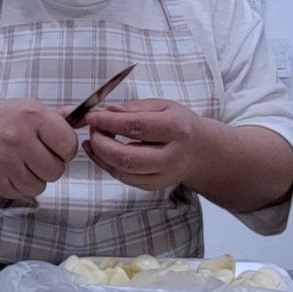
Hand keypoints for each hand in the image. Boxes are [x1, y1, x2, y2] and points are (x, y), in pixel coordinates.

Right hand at [0, 100, 78, 199]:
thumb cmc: (1, 119)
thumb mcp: (30, 108)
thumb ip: (59, 118)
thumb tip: (85, 118)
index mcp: (33, 117)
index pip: (69, 146)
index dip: (65, 149)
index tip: (56, 146)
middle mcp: (19, 138)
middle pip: (55, 170)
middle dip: (51, 166)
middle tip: (38, 156)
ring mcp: (4, 160)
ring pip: (39, 186)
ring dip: (35, 178)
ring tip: (24, 163)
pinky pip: (21, 193)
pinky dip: (19, 185)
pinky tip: (11, 170)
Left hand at [81, 99, 204, 191]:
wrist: (201, 152)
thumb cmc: (180, 125)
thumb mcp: (163, 106)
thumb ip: (134, 108)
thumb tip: (108, 110)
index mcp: (177, 129)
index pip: (136, 127)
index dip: (109, 122)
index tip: (92, 116)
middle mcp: (172, 156)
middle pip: (127, 157)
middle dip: (102, 143)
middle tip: (92, 129)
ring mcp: (164, 175)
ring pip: (123, 171)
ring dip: (101, 155)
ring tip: (94, 139)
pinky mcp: (154, 185)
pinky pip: (124, 178)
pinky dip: (107, 165)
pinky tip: (99, 152)